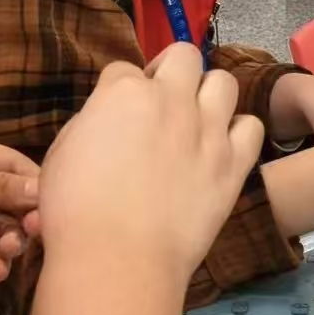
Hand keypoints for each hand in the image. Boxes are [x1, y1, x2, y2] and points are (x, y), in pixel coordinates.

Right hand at [39, 42, 264, 287]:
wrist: (118, 258)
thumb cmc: (74, 209)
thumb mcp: (63, 152)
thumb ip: (92, 123)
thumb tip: (108, 121)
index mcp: (124, 92)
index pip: (124, 69)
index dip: (118, 91)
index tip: (115, 115)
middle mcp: (172, 100)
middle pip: (183, 55)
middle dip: (171, 70)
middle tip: (160, 102)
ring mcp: (208, 130)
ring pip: (223, 82)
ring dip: (208, 95)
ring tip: (195, 120)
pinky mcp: (233, 163)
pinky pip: (251, 127)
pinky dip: (238, 132)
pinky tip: (220, 148)